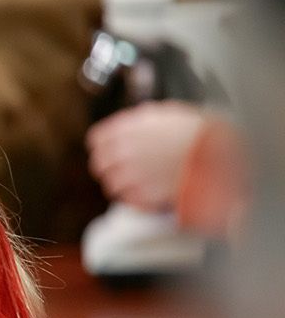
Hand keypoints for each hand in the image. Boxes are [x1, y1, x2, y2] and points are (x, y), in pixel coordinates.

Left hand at [87, 102, 209, 210]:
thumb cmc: (200, 132)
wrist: (221, 153)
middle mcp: (122, 152)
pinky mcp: (143, 197)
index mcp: (125, 129)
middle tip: (126, 170)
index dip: (104, 146)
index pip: (97, 140)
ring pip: (112, 186)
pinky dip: (139, 200)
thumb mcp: (168, 114)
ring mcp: (131, 176)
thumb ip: (142, 121)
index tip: (110, 150)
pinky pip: (130, 202)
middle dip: (111, 168)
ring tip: (144, 183)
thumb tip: (134, 124)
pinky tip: (153, 194)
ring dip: (124, 185)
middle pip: (100, 165)